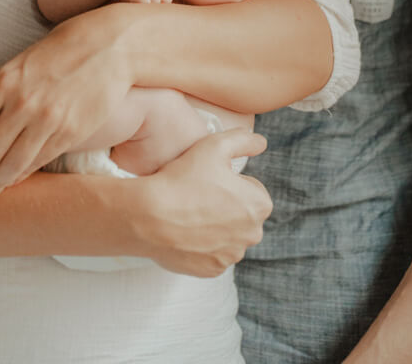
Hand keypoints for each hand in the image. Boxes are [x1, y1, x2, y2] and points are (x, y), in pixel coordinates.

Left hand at [0, 5, 135, 202]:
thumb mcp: (21, 63)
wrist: (109, 47)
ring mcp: (47, 120)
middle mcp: (22, 103)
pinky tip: (11, 183)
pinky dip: (21, 175)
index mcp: (4, 81)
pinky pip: (38, 161)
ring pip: (12, 164)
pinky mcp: (69, 132)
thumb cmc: (60, 50)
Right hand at [136, 129, 271, 276]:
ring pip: (228, 236)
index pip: (253, 190)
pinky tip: (185, 231)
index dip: (232, 182)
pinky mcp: (212, 270)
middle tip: (200, 193)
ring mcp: (231, 255)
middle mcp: (252, 234)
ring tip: (190, 212)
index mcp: (258, 205)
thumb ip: (243, 140)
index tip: (212, 179)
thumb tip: (261, 142)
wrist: (150, 216)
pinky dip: (203, 245)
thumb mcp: (214, 145)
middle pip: (243, 215)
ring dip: (216, 226)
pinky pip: (212, 254)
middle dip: (228, 205)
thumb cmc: (183, 179)